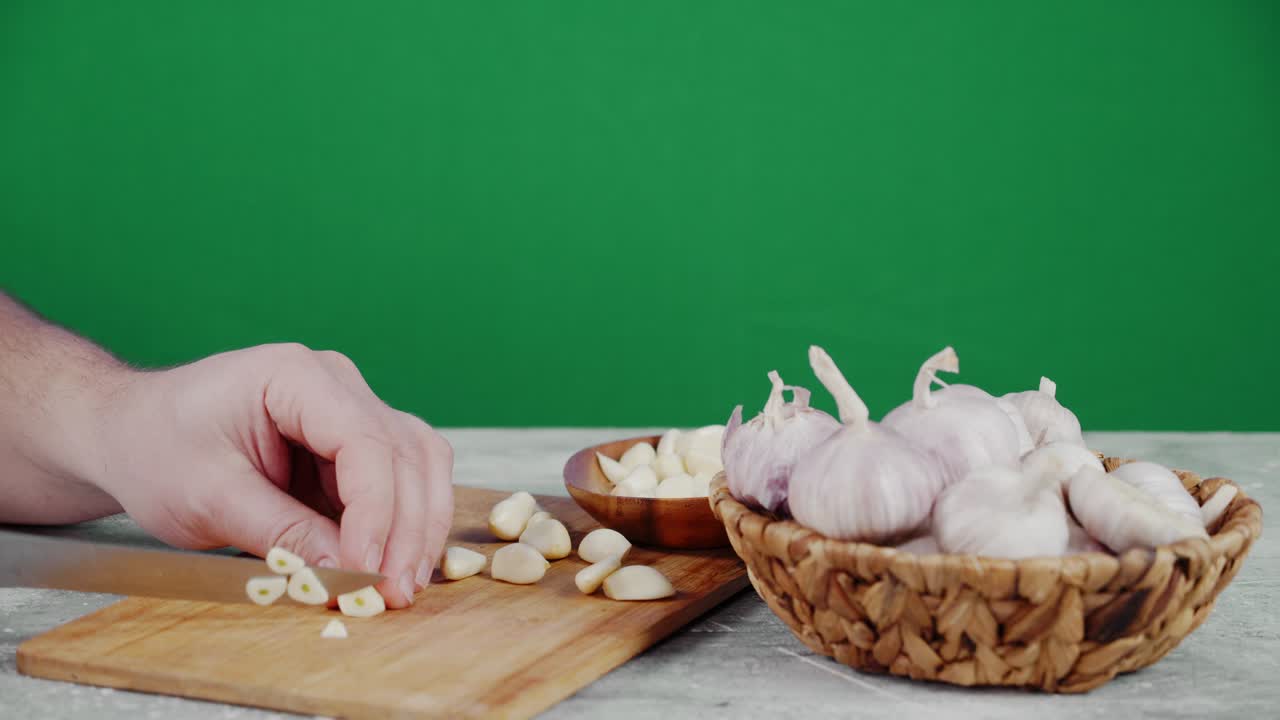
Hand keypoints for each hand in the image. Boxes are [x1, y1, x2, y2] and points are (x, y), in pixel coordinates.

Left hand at [98, 343, 452, 607]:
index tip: (366, 570)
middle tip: (392, 592)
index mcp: (295, 376)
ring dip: (417, 526)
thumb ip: (281, 532)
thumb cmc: (157, 449)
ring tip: (401, 585)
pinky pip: (401, 478)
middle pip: (403, 453)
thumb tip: (343, 572)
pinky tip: (396, 563)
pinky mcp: (353, 444)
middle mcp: (337, 384)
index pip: (364, 442)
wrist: (133, 433)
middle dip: (405, 528)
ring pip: (418, 463)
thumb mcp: (208, 499)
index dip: (376, 511)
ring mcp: (351, 409)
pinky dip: (404, 522)